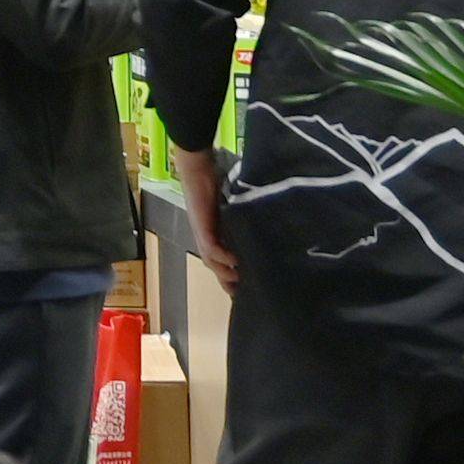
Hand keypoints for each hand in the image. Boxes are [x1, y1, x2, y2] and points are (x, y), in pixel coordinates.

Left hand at [176, 147, 239, 291]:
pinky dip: (222, 258)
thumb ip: (242, 214)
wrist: (198, 166)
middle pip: (214, 266)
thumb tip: (265, 218)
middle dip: (227, 282)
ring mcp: (202, 231)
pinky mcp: (201, 225)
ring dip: (224, 274)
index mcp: (213, 231)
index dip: (230, 275)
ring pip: (211, 261)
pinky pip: (210, 248)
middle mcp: (206, 235)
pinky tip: (235, 263)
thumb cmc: (215, 178)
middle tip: (242, 297)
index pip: (221, 260)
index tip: (246, 290)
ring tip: (241, 283)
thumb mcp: (233, 202)